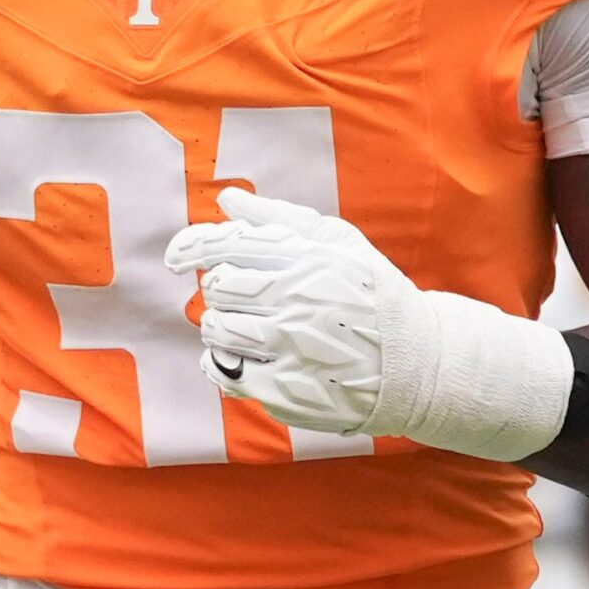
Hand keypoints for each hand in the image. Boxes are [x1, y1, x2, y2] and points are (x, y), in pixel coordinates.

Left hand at [164, 188, 570, 461]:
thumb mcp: (338, 242)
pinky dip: (221, 363)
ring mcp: (288, 347)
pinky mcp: (284, 389)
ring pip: (217, 330)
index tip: (175, 257)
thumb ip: (279, 219)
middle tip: (237, 297)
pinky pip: (225, 373)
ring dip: (218, 326)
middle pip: (218, 287)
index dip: (191, 247)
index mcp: (306, 258)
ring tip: (242, 327)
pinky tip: (241, 357)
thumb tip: (228, 199)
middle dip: (219, 290)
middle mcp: (295, 300)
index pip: (229, 244)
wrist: (413, 362)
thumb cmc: (371, 294)